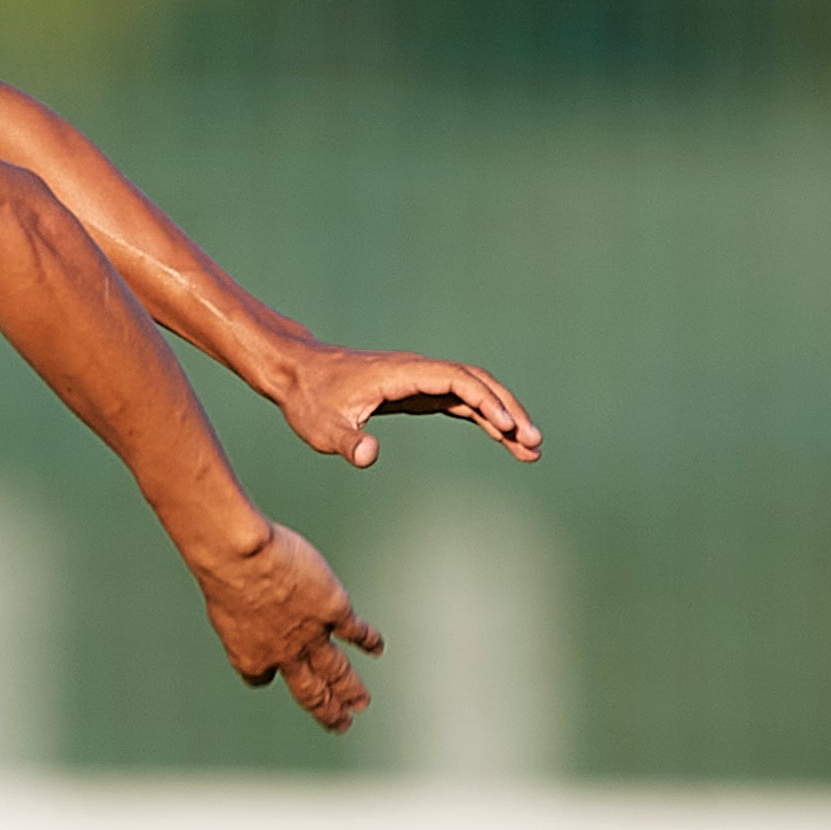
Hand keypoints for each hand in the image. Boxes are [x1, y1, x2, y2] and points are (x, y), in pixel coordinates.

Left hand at [193, 522, 381, 731]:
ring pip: (336, 672)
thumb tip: (232, 597)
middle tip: (340, 725)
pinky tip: (377, 649)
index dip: (266, 675)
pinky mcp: (332, 610)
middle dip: (326, 709)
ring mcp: (310, 634)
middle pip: (308, 691)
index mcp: (248, 654)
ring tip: (361, 704)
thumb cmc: (221, 571)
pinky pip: (355, 632)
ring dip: (350, 690)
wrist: (240, 559)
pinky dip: (367, 641)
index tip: (270, 675)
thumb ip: (234, 610)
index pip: (260, 676)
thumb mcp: (219, 600)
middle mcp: (282, 653)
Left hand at [267, 342, 542, 466]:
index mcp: (403, 375)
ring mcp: (421, 381)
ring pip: (474, 393)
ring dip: (503, 417)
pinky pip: (461, 403)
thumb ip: (345, 442)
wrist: (296, 373)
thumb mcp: (321, 427)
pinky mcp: (417, 393)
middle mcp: (418, 372)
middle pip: (477, 383)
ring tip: (530, 450)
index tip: (506, 426)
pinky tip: (503, 439)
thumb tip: (368, 456)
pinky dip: (484, 419)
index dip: (485, 401)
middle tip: (534, 443)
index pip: (457, 380)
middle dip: (508, 410)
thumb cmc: (308, 400)